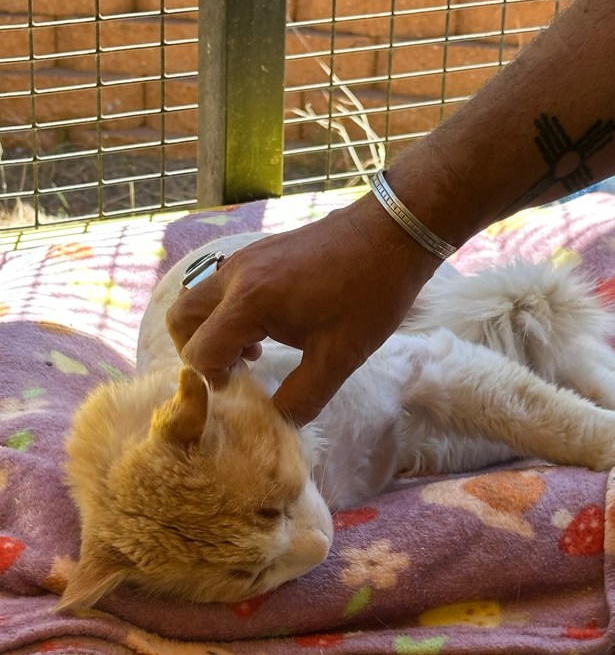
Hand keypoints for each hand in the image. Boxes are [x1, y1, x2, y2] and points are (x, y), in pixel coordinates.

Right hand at [165, 194, 439, 425]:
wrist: (393, 232)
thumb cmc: (372, 292)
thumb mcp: (341, 356)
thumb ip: (303, 396)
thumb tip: (277, 423)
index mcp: (250, 301)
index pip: (199, 352)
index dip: (215, 382)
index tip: (246, 394)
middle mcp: (235, 276)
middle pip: (180, 320)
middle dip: (196, 354)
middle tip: (236, 375)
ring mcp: (243, 259)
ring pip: (196, 300)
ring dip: (210, 332)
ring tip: (253, 355)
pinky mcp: (257, 254)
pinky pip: (219, 288)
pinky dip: (226, 314)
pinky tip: (267, 331)